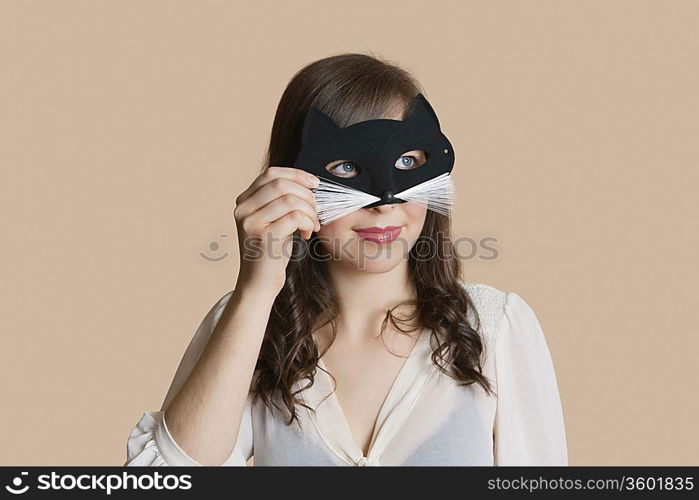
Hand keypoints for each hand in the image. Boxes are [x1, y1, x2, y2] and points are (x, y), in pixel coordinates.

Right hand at [233, 166, 319, 295]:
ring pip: (291, 200)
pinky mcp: (263, 237)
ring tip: (311, 225)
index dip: (296, 174)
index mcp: (244, 201)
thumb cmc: (271, 252)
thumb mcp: (273, 220)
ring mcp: (251, 223)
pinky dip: (307, 223)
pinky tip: (306, 235)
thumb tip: (308, 181)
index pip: (271, 173)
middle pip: (282, 184)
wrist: (259, 283)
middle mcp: (243, 209)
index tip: (314, 183)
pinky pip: (295, 217)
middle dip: (306, 196)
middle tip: (314, 212)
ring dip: (310, 211)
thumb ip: (280, 200)